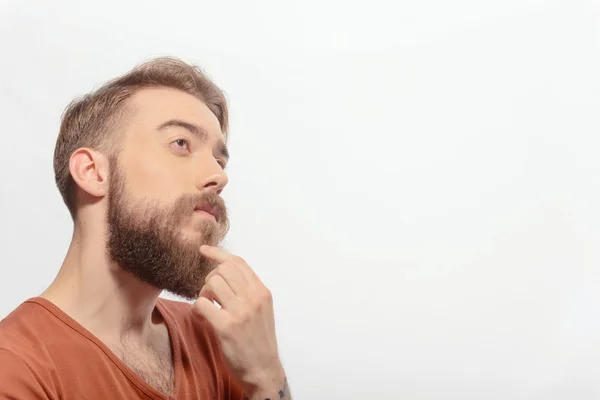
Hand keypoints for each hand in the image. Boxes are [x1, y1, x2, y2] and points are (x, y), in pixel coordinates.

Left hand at [192, 245, 285, 394]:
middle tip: (210, 294)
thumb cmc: (259, 341)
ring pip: (212, 283)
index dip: (218, 253)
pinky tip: (202, 317)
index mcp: (262, 292)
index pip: (238, 263)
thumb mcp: (262, 310)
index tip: (204, 250)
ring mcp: (241, 312)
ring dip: (203, 293)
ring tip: (207, 306)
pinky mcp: (226, 327)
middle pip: (223, 269)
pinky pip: (202, 304)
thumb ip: (248, 291)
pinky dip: (197, 309)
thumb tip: (226, 273)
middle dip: (210, 277)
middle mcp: (253, 298)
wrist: (263, 370)